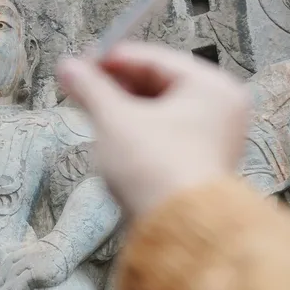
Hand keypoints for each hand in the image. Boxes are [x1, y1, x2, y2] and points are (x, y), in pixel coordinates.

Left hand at [0, 239, 68, 289]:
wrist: (64, 248)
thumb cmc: (45, 253)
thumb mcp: (26, 252)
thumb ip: (10, 257)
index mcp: (15, 256)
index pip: (1, 269)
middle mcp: (18, 260)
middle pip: (3, 275)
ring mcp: (27, 265)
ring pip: (10, 280)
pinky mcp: (35, 272)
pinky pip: (20, 285)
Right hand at [57, 42, 248, 220]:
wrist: (176, 230)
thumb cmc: (155, 167)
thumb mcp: (114, 118)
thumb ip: (91, 88)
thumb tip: (68, 66)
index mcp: (211, 87)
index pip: (155, 59)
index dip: (113, 59)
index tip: (81, 61)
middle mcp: (221, 110)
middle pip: (159, 86)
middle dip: (117, 88)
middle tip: (81, 87)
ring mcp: (213, 140)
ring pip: (159, 113)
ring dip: (124, 112)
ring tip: (92, 113)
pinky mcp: (200, 166)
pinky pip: (165, 137)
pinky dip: (138, 135)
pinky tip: (112, 140)